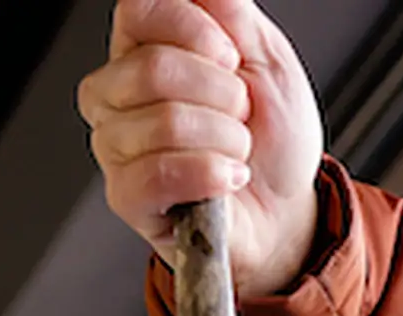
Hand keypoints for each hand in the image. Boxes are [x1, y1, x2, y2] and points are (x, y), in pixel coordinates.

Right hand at [78, 0, 325, 296]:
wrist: (286, 208)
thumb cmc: (272, 137)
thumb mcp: (266, 57)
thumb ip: (230, 11)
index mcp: (142, 49)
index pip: (137, 10)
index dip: (193, 30)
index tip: (232, 57)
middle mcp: (117, 94)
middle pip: (152, 68)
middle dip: (223, 94)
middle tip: (240, 115)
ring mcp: (116, 145)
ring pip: (165, 122)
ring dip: (226, 139)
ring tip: (236, 150)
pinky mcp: (126, 196)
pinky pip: (160, 173)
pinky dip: (211, 174)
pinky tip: (226, 178)